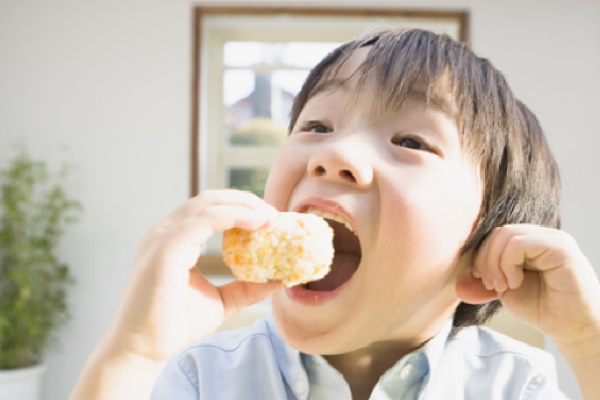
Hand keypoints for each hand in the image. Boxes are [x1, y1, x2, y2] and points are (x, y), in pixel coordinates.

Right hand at [107, 189, 282, 362]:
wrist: (143, 349)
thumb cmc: (175, 324)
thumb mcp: (222, 301)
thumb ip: (247, 287)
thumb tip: (280, 279)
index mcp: (175, 238)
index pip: (211, 208)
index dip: (242, 207)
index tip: (270, 218)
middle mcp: (166, 231)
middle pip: (211, 199)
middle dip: (246, 201)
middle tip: (274, 214)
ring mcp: (163, 237)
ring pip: (208, 204)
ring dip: (243, 206)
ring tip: (269, 217)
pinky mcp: (165, 248)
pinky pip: (203, 221)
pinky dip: (233, 216)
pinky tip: (255, 224)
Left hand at [471, 224, 599, 347]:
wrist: (573, 329)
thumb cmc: (544, 309)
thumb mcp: (506, 292)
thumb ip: (484, 282)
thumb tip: (456, 285)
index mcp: (528, 242)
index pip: (494, 236)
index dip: (481, 256)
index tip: (482, 281)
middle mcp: (540, 235)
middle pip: (497, 233)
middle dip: (485, 260)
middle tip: (491, 285)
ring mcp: (552, 238)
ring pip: (506, 235)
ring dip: (495, 263)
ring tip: (504, 286)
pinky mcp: (560, 246)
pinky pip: (520, 243)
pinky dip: (508, 264)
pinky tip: (516, 282)